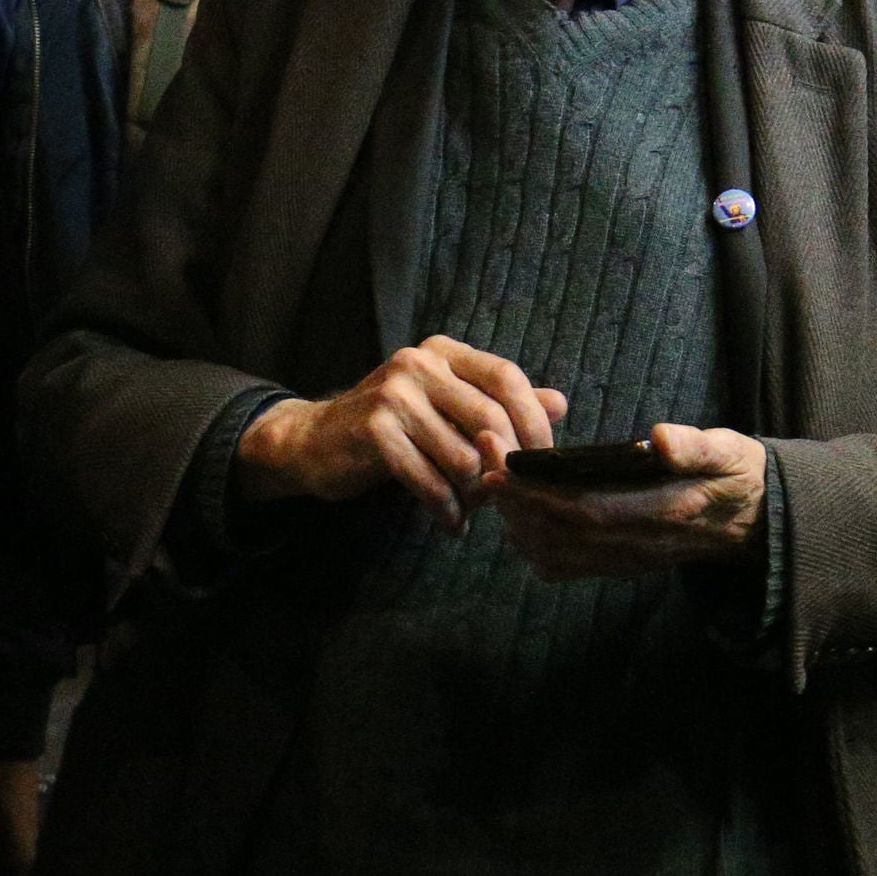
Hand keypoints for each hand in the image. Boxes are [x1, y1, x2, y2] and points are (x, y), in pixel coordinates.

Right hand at [237, 337, 567, 528]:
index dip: (532, 421)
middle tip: (509, 496)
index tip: (543, 461)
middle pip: (490, 417)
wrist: (316, 441)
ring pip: (462, 455)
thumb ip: (499, 404)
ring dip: (474, 494)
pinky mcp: (374, 430)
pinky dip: (446, 508)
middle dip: (506, 465)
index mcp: (444, 352)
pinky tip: (451, 524)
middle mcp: (420, 363)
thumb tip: (560, 403)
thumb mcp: (445, 406)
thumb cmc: (392, 426)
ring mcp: (395, 394)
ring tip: (471, 509)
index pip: (507, 377)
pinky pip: (428, 479)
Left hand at [485, 422, 766, 581]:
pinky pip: (564, 566)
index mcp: (660, 513)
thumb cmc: (737, 475)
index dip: (535, 492)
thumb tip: (660, 437)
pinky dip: (532, 543)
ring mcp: (625, 559)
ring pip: (553, 554)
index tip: (500, 464)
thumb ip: (695, 447)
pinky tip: (521, 514)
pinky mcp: (619, 564)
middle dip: (513, 499)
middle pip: (556, 532)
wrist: (754, 520)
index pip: (582, 508)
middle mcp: (636, 545)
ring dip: (516, 521)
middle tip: (483, 458)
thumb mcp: (727, 451)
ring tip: (495, 482)